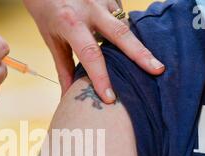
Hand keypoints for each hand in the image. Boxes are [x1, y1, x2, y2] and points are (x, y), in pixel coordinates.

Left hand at [23, 0, 164, 103]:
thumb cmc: (46, 11)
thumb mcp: (51, 39)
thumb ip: (63, 67)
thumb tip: (68, 96)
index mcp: (70, 23)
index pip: (90, 54)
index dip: (100, 77)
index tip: (109, 98)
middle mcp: (90, 8)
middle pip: (120, 34)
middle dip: (140, 54)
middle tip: (158, 70)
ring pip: (125, 25)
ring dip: (136, 45)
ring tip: (152, 63)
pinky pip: (123, 17)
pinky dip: (127, 32)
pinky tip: (131, 45)